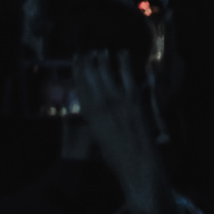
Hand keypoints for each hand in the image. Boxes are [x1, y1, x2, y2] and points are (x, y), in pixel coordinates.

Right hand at [59, 53, 165, 209]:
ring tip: (101, 50)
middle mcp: (100, 102)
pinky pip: (127, 73)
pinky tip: (121, 52)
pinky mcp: (134, 96)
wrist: (137, 163)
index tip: (76, 59)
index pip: (80, 86)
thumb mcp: (98, 137)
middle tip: (86, 50)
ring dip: (103, 59)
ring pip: (106, 71)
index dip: (77, 70)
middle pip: (90, 75)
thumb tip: (92, 109)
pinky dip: (123, 61)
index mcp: (89, 114)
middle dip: (87, 61)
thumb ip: (95, 120)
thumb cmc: (116, 156)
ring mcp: (117, 98)